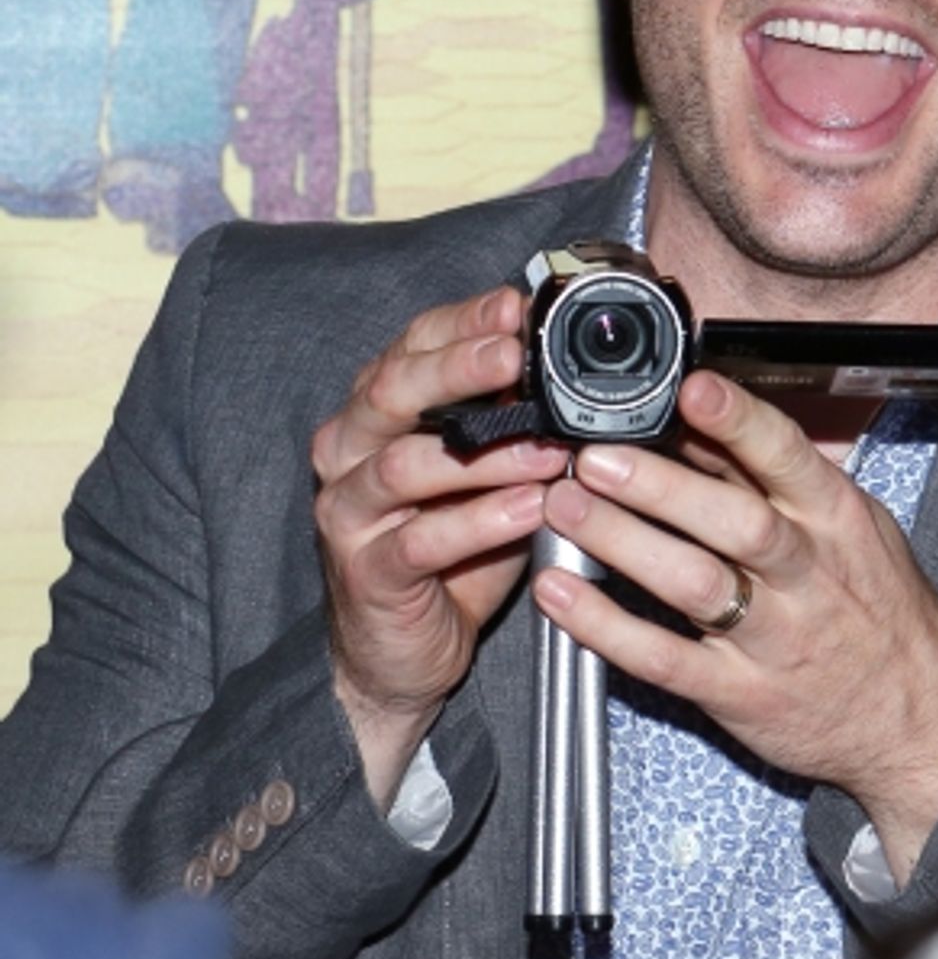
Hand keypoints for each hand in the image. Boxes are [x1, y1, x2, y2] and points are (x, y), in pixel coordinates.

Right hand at [312, 286, 568, 807]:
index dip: (463, 323)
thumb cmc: (451, 548)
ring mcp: (350, 513)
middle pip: (393, 391)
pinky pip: (421, 542)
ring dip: (485, 454)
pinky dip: (479, 523)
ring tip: (547, 447)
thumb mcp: (484, 471)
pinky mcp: (368, 573)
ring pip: (405, 466)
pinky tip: (529, 511)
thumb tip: (565, 364)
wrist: (401, 651)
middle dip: (459, 367)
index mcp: (374, 412)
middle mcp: (349, 451)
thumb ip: (507, 417)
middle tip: (516, 355)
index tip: (517, 308)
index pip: (410, 346)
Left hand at [532, 371, 937, 885]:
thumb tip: (699, 418)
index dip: (738, 420)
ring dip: (623, 543)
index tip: (692, 387)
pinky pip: (663, 660)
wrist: (920, 722)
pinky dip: (604, 627)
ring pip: (694, 585)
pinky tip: (559, 594)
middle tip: (595, 456)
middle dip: (660, 485)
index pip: (787, 457)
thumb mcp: (853, 529)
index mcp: (836, 521)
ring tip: (564, 508)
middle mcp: (807, 575)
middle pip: (734, 521)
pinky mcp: (738, 693)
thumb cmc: (878, 611)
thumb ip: (775, 479)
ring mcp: (772, 638)